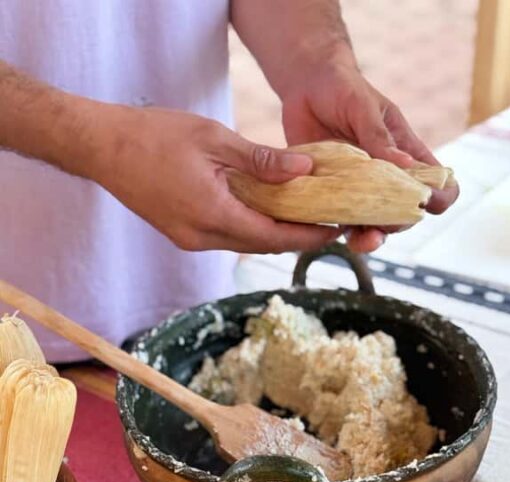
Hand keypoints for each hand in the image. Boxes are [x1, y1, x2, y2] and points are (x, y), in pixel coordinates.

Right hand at [87, 104, 338, 253]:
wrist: (101, 147)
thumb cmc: (154, 136)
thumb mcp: (214, 138)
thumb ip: (261, 160)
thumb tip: (305, 169)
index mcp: (213, 215)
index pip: (274, 238)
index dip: (308, 237)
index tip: (336, 230)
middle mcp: (201, 238)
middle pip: (262, 246)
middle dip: (296, 238)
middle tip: (327, 223)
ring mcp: (189, 240)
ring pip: (243, 243)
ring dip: (273, 234)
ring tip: (303, 217)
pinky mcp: (181, 234)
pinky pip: (225, 236)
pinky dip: (249, 227)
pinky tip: (264, 211)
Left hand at [281, 61, 458, 252]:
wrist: (306, 86)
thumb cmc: (344, 89)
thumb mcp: (363, 106)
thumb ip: (378, 137)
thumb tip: (405, 166)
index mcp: (407, 153)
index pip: (439, 183)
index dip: (440, 197)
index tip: (427, 201)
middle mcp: (387, 177)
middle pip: (405, 213)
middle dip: (398, 224)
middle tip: (383, 227)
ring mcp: (359, 189)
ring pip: (373, 224)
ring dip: (370, 238)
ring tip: (361, 242)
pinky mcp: (332, 194)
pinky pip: (339, 220)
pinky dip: (338, 229)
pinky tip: (332, 230)